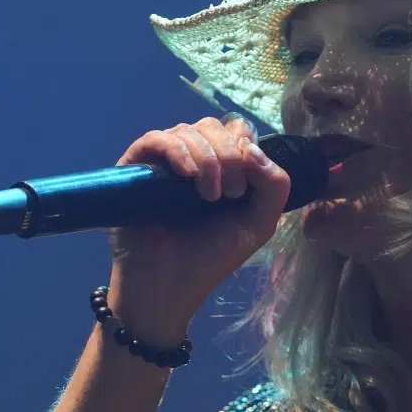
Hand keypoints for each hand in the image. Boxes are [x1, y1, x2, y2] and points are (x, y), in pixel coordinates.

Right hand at [105, 115, 292, 328]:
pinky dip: (177, 151)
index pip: (237, 131)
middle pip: (214, 126)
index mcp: (222, 167)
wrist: (168, 285)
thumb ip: (275, 186)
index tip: (246, 186)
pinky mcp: (136, 168)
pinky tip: (187, 175)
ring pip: (189, 130)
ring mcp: (163, 162)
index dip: (246, 148)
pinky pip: (156, 139)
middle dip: (230, 155)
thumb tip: (255, 149)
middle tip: (230, 194)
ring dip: (208, 158)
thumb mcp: (258, 224)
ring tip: (208, 196)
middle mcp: (192, 158)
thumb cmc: (211, 257)